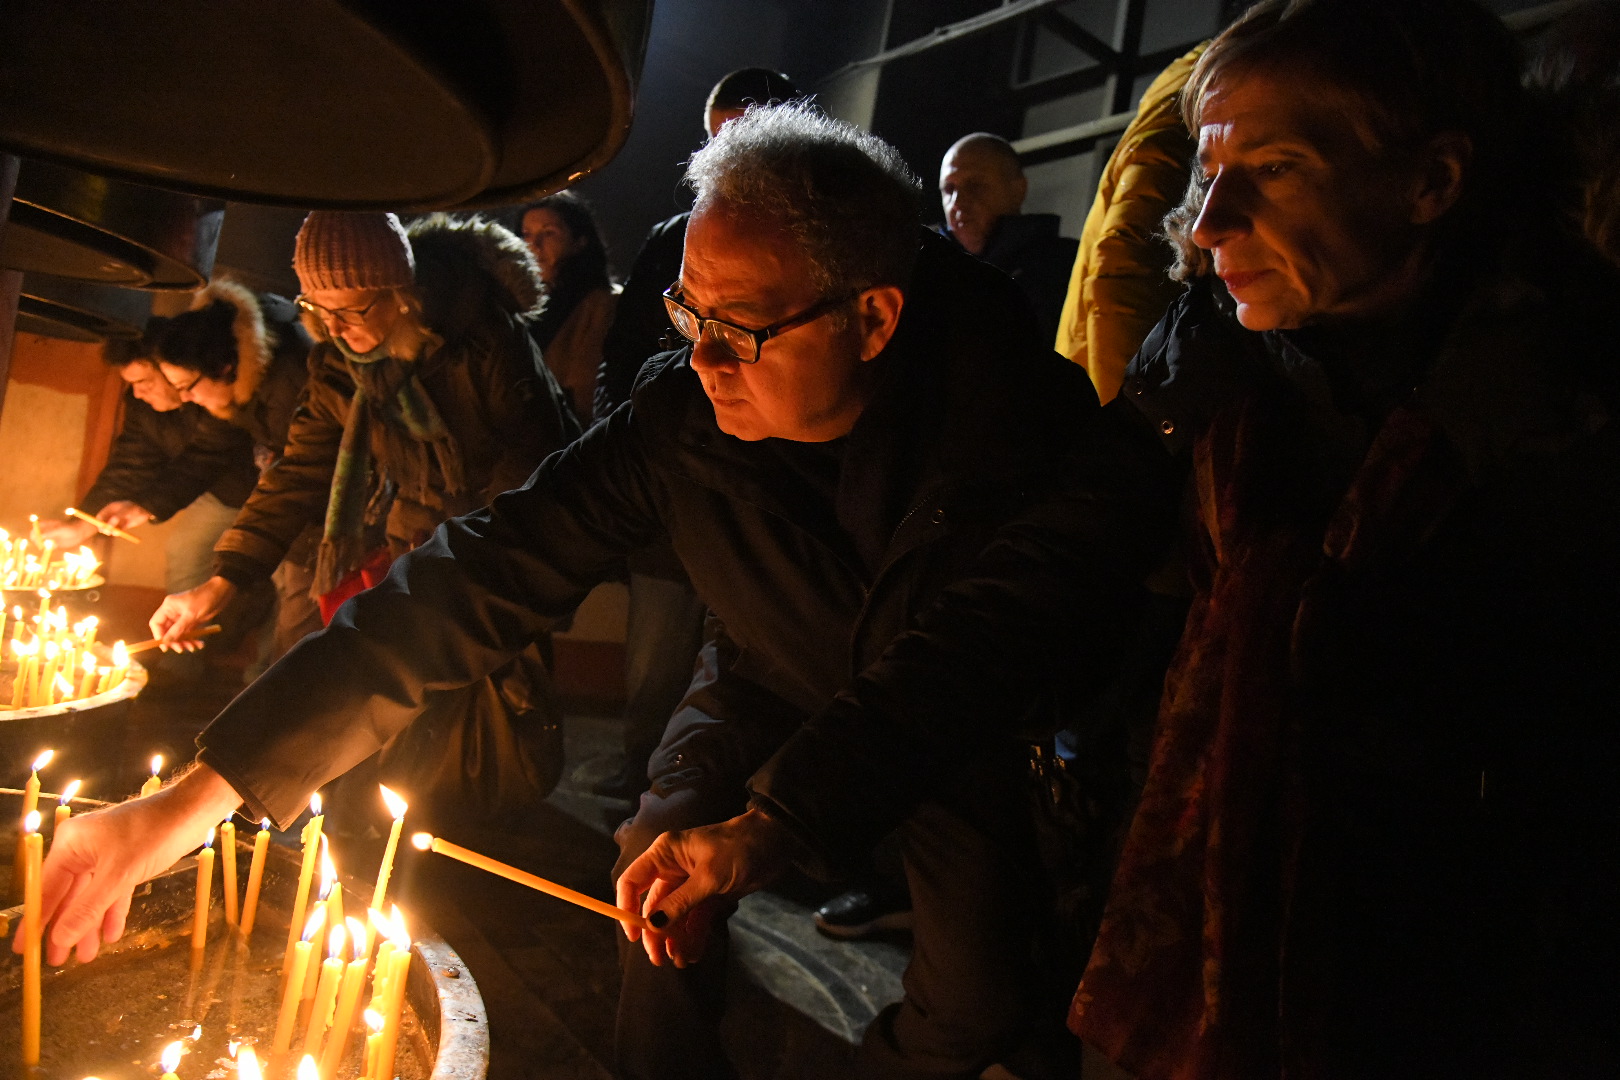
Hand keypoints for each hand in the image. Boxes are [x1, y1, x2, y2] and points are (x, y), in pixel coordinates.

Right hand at [15, 764, 240, 964]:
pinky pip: (112, 891)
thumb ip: (88, 908)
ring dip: (89, 925)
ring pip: (91, 896)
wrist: (193, 811)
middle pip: (67, 895)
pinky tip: (112, 934)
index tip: (27, 949)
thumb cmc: (154, 833)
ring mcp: (105, 854)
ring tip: (85, 956)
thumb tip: (60, 938)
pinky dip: (111, 911)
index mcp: (71, 843)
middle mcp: (83, 848)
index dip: (37, 920)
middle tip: (56, 960)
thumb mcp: (119, 875)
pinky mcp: (127, 860)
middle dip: (64, 928)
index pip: (45, 888)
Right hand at [35, 517, 97, 548]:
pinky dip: (49, 550)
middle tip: (43, 545)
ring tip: (54, 545)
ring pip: (41, 544)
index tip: (37, 539)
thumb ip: (50, 533)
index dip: (34, 535)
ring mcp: (49, 538)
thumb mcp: (60, 530)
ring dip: (44, 547)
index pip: (34, 530)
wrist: (80, 533)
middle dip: (38, 542)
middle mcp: (45, 532)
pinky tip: (56, 546)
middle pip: (35, 538)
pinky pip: (48, 549)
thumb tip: (39, 536)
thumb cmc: (70, 528)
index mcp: (45, 525)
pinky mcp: (54, 545)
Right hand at [97, 500, 154, 531]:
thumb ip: (117, 517)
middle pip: (103, 523)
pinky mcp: (123, 526)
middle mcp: (112, 515)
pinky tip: (120, 532)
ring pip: (110, 528)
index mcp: (110, 509)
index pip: (100, 516)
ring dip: (111, 531)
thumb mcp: (126, 510)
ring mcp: (117, 521)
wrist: (146, 511)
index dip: (99, 522)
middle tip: (107, 532)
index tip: (101, 527)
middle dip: (104, 528)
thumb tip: (109, 526)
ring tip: (116, 531)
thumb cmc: (135, 508)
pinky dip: (117, 533)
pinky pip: (117, 531)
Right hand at [150, 576, 236, 648]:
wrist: (221, 592)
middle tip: (181, 649)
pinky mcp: (191, 621)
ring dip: (184, 642)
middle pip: (167, 631)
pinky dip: (192, 640)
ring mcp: (182, 617)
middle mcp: (173, 612)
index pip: (156, 623)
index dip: (158, 635)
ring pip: (178, 634)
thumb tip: (165, 641)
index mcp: (168, 607)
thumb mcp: (190, 615)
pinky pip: (188, 633)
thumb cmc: (204, 599)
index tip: (165, 646)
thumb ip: (177, 629)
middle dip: (173, 641)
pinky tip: (199, 644)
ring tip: (193, 648)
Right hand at [615, 808, 794, 966]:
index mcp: (664, 855)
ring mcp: (690, 885)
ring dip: (675, 940)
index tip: (634, 934)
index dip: (627, 907)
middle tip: (660, 959)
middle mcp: (672, 870)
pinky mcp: (708, 897)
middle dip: (655, 933)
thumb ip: (680, 903)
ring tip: (681, 961)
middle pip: (653, 906)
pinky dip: (693, 938)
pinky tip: (694, 955)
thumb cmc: (738, 849)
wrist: (776, 843)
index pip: (632, 881)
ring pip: (673, 918)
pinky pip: (694, 921)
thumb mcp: (708, 877)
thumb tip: (652, 926)